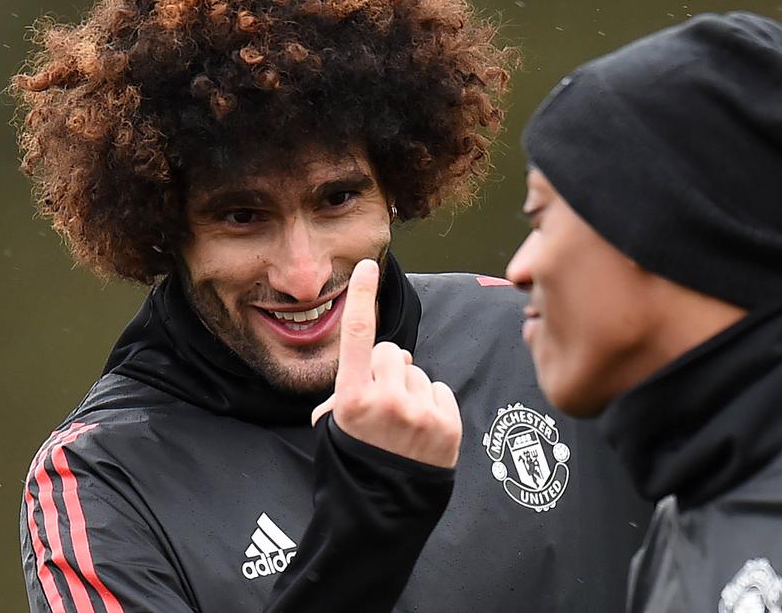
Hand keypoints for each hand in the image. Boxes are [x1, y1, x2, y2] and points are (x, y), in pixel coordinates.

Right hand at [311, 259, 461, 467]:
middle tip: (382, 402)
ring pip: (418, 372)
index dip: (360, 297)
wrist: (381, 514)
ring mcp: (421, 414)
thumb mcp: (334, 428)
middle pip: (392, 353)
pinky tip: (421, 431)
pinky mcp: (448, 426)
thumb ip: (348, 390)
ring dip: (410, 390)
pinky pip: (440, 390)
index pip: (357, 336)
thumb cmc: (352, 466)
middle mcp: (388, 402)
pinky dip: (432, 405)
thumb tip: (385, 364)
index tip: (366, 268)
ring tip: (402, 425)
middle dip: (387, 369)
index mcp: (352, 399)